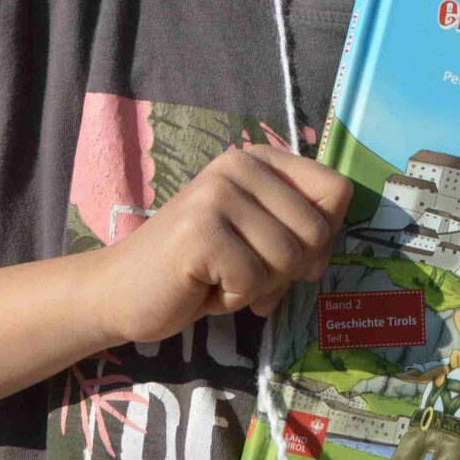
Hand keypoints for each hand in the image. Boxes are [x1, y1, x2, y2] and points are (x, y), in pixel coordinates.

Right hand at [91, 145, 348, 344]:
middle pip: (316, 230)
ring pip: (287, 259)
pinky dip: (232, 299)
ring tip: (220, 277)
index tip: (291, 256)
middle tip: (245, 273)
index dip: (324, 237)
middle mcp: (237, 164)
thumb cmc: (200, 271)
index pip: (336, 190)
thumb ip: (298, 234)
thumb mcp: (259, 240)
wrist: (122, 292)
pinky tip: (203, 287)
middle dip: (288, 270)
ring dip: (258, 287)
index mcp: (258, 160)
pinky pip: (253, 281)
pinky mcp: (199, 232)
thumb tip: (325, 254)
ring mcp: (216, 194)